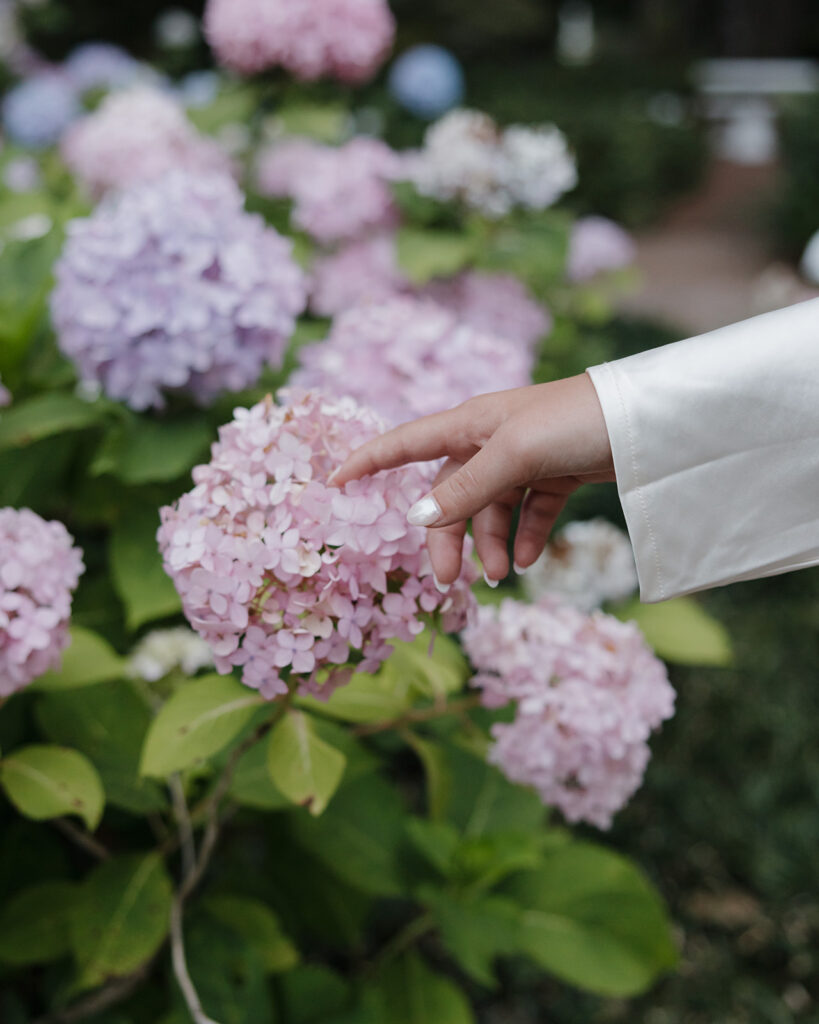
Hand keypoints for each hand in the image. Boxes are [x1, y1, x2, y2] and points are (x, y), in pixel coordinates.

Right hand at [330, 373, 615, 584]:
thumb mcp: (515, 454)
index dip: (369, 461)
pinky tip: (531, 560)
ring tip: (505, 577)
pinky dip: (526, 537)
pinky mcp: (555, 474)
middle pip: (451, 494)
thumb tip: (418, 519)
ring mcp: (523, 458)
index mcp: (472, 424)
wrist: (647, 420)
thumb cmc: (576, 421)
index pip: (406, 442)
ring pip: (491, 508)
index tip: (333, 482)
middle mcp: (491, 440)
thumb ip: (467, 487)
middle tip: (450, 582)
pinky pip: (529, 512)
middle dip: (448, 537)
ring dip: (492, 544)